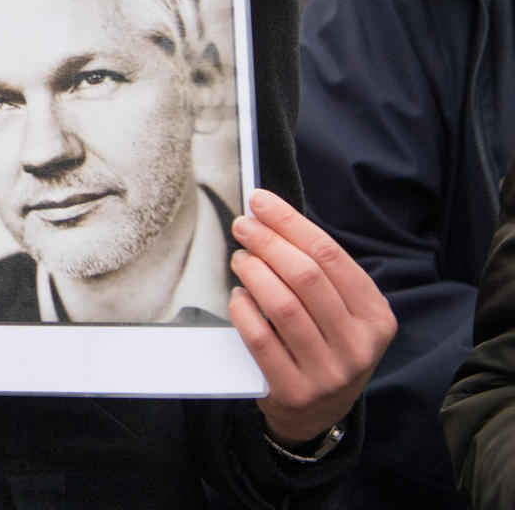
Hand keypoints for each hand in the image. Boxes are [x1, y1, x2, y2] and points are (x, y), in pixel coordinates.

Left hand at [229, 188, 395, 446]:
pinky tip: (237, 296)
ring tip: (239, 258)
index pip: (331, 256)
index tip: (261, 201)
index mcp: (376, 317)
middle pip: (306, 277)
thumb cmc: (324, 345)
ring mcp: (329, 372)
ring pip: (284, 306)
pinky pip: (260, 339)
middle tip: (242, 225)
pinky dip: (243, 310)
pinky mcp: (295, 390)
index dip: (291, 223)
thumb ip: (319, 272)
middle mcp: (359, 346)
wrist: (318, 412)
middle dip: (268, 242)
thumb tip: (271, 215)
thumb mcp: (341, 312)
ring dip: (254, 272)